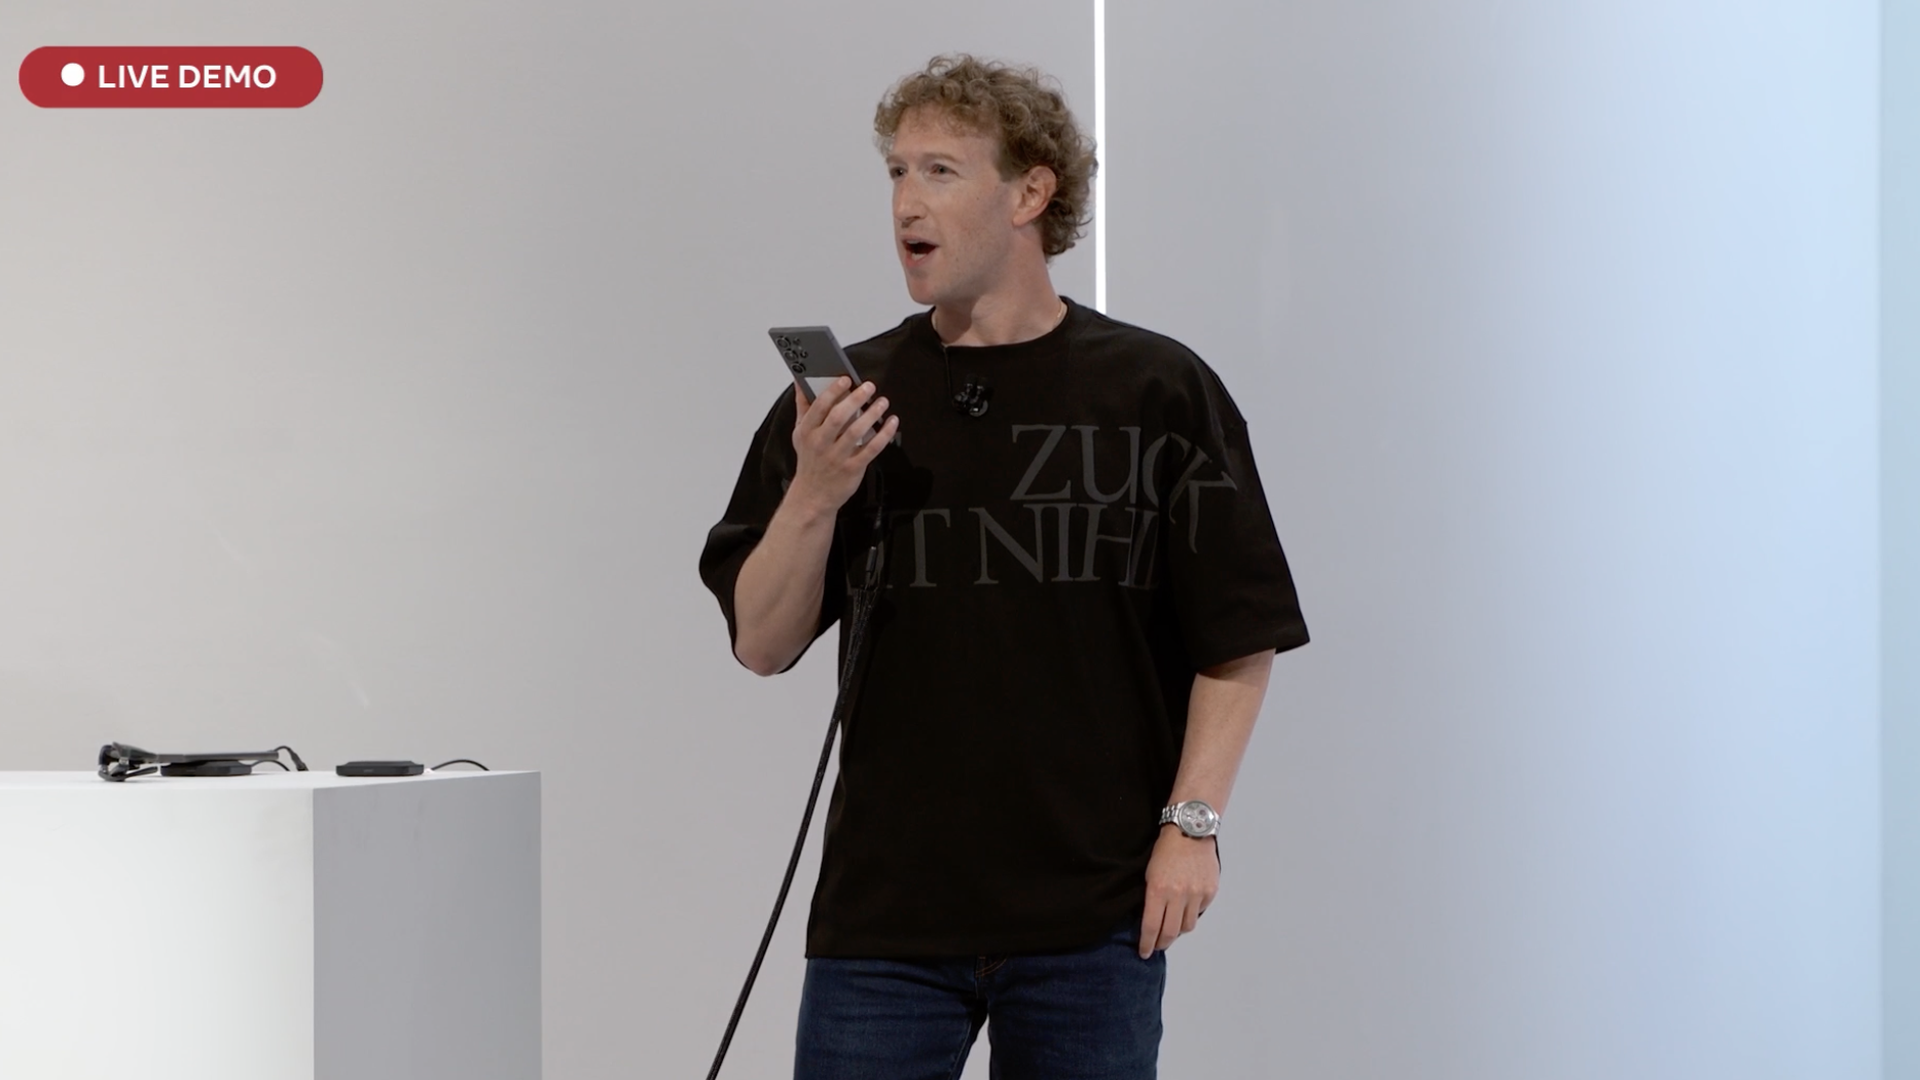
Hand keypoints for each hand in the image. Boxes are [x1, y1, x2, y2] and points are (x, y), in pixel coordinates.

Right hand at [787, 378, 896, 515]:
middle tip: (869, 387)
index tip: (846, 379)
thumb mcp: (800, 433)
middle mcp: (821, 443)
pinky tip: (891, 423)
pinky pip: (871, 449)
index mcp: (807, 431)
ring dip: (872, 414)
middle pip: (839, 417)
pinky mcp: (853, 468)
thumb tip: (801, 382)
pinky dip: (884, 435)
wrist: (813, 495)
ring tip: (882, 402)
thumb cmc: (810, 461)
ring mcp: (837, 457)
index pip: (819, 407)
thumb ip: (803, 406)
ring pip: (857, 432)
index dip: (834, 391)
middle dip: (855, 399)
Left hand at [1139, 826, 1218, 957]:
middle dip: (1162, 943)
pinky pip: (1199, 911)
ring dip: (1178, 929)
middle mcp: (1178, 895)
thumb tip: (1152, 922)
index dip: (1147, 944)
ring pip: (1187, 925)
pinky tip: (1187, 906)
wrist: (1190, 831)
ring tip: (1173, 926)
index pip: (1151, 927)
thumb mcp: (1149, 873)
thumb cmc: (1165, 850)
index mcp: (1158, 890)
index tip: (1144, 953)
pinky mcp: (1209, 891)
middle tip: (1158, 946)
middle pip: (1170, 932)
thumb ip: (1151, 898)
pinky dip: (1192, 912)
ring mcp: (1196, 894)